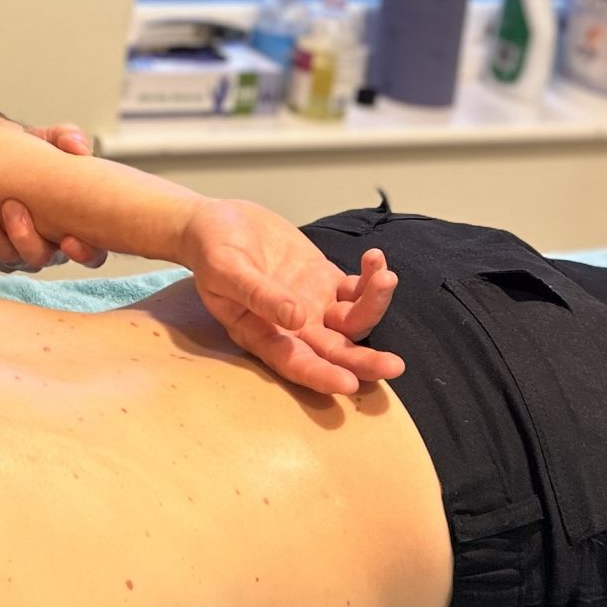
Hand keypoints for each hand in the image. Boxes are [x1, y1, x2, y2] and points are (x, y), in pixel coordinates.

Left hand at [0, 122, 108, 271]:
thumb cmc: (34, 153)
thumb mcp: (51, 141)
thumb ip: (67, 138)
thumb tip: (76, 146)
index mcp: (77, 225)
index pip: (92, 254)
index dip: (84, 253)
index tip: (68, 239)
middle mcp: (50, 246)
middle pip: (40, 258)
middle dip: (24, 236)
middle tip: (11, 206)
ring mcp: (20, 252)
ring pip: (9, 259)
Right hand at [178, 198, 403, 396]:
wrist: (218, 222)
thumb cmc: (212, 250)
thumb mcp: (227, 270)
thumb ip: (258, 294)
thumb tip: (296, 318)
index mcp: (263, 335)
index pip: (296, 364)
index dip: (322, 376)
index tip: (348, 383)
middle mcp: (293, 329)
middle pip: (335, 353)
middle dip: (365, 362)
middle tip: (395, 365)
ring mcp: (313, 305)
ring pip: (354, 321)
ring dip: (375, 306)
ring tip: (386, 277)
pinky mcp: (325, 280)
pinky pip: (357, 289)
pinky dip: (372, 279)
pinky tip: (376, 261)